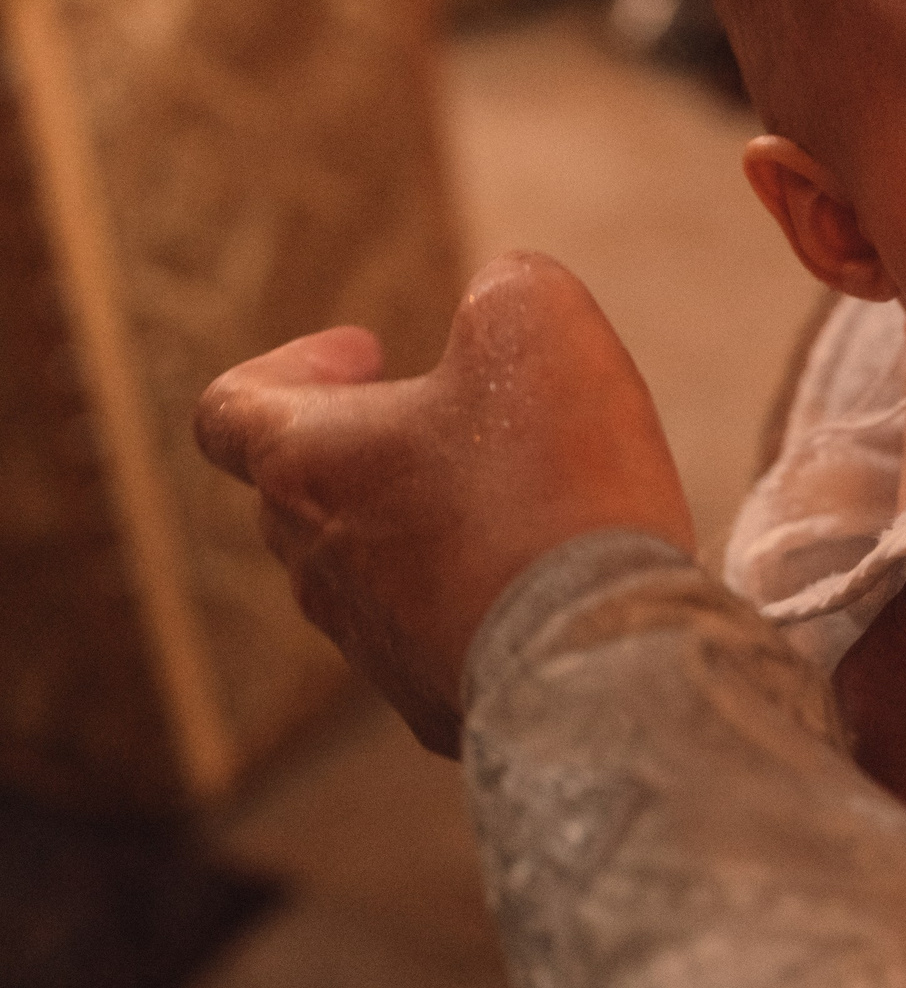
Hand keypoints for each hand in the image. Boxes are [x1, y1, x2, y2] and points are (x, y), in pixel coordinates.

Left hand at [194, 252, 693, 755]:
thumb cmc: (552, 479)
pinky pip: (441, 632)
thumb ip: (502, 285)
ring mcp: (372, 644)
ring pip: (374, 566)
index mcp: (309, 464)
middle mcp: (316, 562)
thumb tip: (498, 301)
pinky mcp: (435, 702)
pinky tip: (555, 574)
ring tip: (527, 494)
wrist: (596, 651)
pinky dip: (482, 593)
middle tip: (464, 416)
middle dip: (378, 441)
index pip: (227, 411)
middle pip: (306, 490)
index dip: (289, 365)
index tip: (367, 352)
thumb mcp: (539, 320)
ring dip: (431, 519)